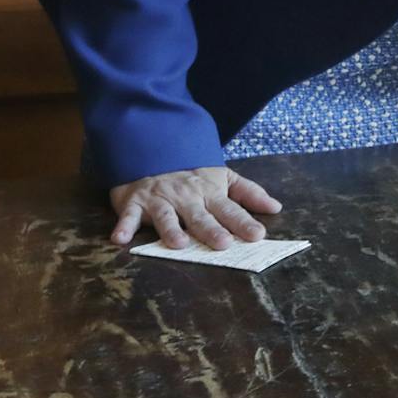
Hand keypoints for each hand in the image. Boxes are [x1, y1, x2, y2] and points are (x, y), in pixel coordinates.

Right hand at [109, 166, 281, 249]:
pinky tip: (120, 239)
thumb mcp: (224, 178)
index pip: (230, 210)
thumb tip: (276, 207)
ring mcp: (160, 199)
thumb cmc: (192, 175)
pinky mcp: (134, 202)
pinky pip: (128, 215)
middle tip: (223, 244)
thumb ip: (249, 193)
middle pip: (200, 216)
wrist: (153, 153)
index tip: (257, 235)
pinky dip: (123, 225)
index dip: (243, 222)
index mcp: (209, 193)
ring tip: (179, 244)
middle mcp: (186, 197)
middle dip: (211, 229)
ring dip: (171, 229)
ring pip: (166, 216)